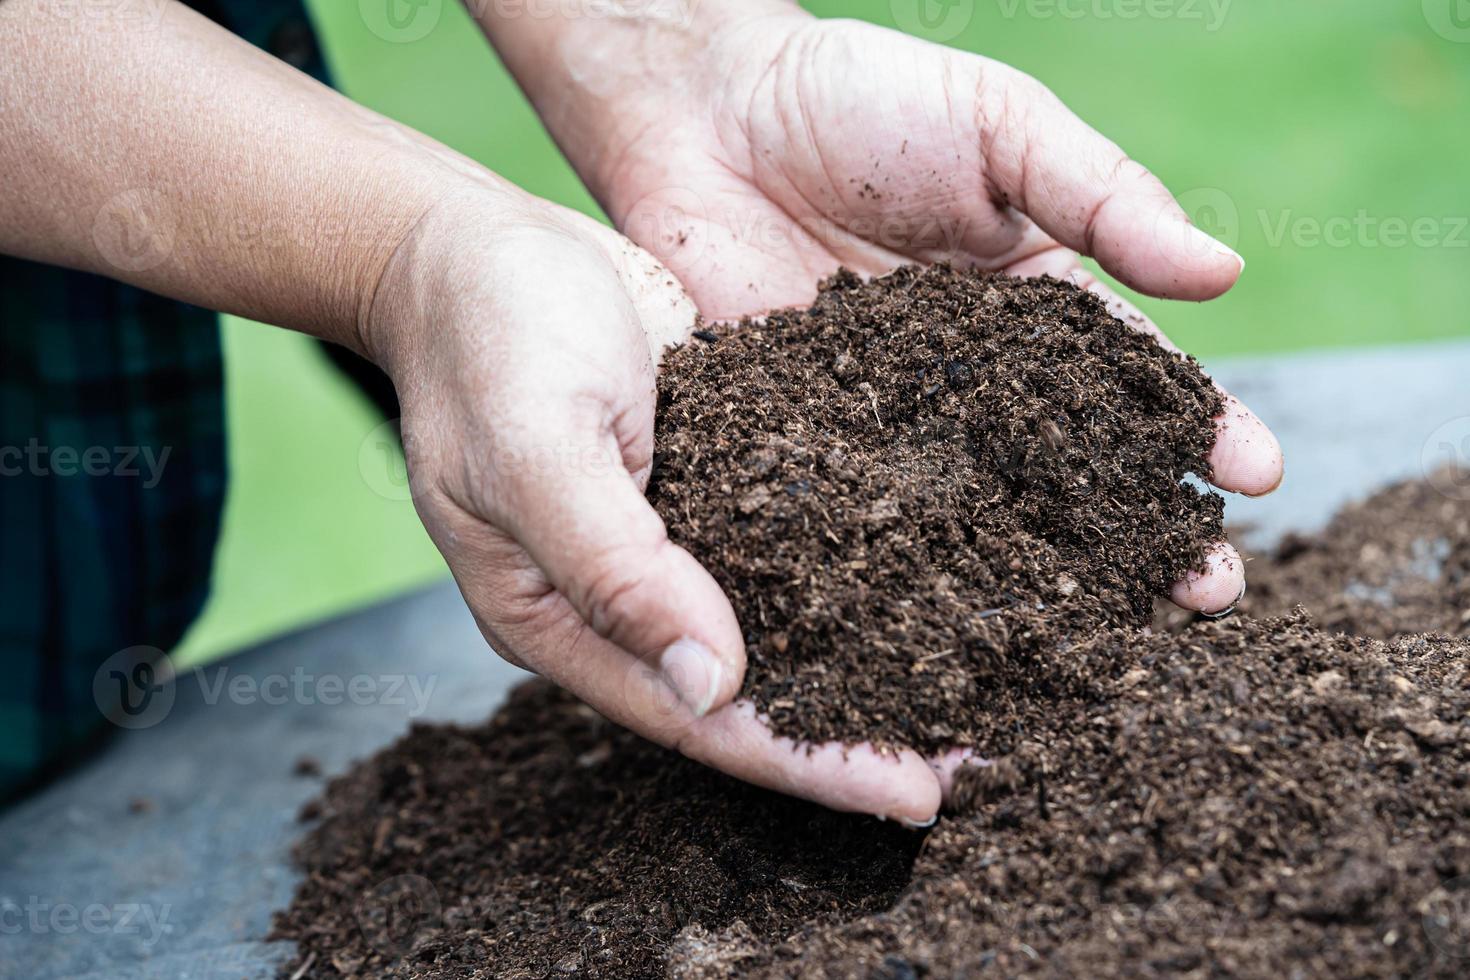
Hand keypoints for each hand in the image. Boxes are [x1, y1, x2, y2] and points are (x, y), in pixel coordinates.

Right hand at [367, 187, 949, 823]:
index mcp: (558, 617)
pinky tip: (923, 583)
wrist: (477, 244)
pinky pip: (782, 548)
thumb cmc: (488, 333)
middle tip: (967, 766)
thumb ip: (614, 566)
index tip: (908, 796)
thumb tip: (711, 684)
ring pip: (774, 629)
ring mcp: (663, 542)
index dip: (803, 761)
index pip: (693, 718)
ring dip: (863, 664)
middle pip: (745, 693)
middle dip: (851, 735)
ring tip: (965, 693)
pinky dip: (851, 576)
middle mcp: (618, 600)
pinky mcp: (703, 481)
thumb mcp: (536, 445)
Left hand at [578, 10, 1282, 613]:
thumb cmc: (861, 98)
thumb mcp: (1001, 126)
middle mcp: (973, 380)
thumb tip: (1224, 274)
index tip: (1258, 479)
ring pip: (984, 514)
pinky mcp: (812, 446)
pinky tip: (957, 623)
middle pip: (1072, 469)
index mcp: (1033, 303)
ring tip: (1111, 636)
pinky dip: (914, 570)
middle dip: (1144, 530)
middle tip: (1207, 594)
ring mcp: (893, 422)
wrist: (707, 111)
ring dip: (1047, 576)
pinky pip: (870, 515)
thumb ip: (1103, 196)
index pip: (1132, 378)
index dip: (1199, 428)